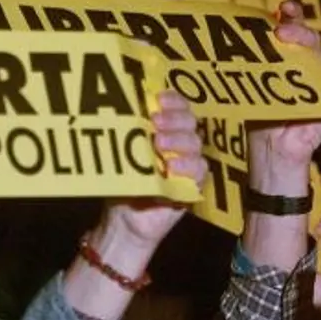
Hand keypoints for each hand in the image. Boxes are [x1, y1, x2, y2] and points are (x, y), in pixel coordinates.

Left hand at [104, 91, 209, 243]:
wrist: (124, 220)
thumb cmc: (122, 184)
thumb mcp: (120, 156)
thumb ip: (127, 135)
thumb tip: (124, 108)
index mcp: (165, 131)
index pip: (178, 107)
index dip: (173, 100)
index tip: (158, 99)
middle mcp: (179, 144)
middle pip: (189, 121)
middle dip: (174, 118)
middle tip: (155, 122)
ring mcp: (187, 164)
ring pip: (195, 143)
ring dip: (178, 139)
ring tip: (159, 143)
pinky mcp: (192, 185)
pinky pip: (199, 170)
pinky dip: (187, 165)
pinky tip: (172, 166)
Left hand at [248, 1, 320, 174]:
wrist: (272, 148)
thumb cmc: (260, 116)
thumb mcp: (250, 85)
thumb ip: (248, 64)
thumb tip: (222, 39)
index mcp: (287, 57)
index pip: (292, 29)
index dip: (292, 14)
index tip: (283, 6)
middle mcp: (305, 65)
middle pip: (308, 37)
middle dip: (298, 25)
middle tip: (282, 25)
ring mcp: (318, 81)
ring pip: (317, 54)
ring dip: (304, 43)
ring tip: (285, 39)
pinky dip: (313, 74)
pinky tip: (300, 69)